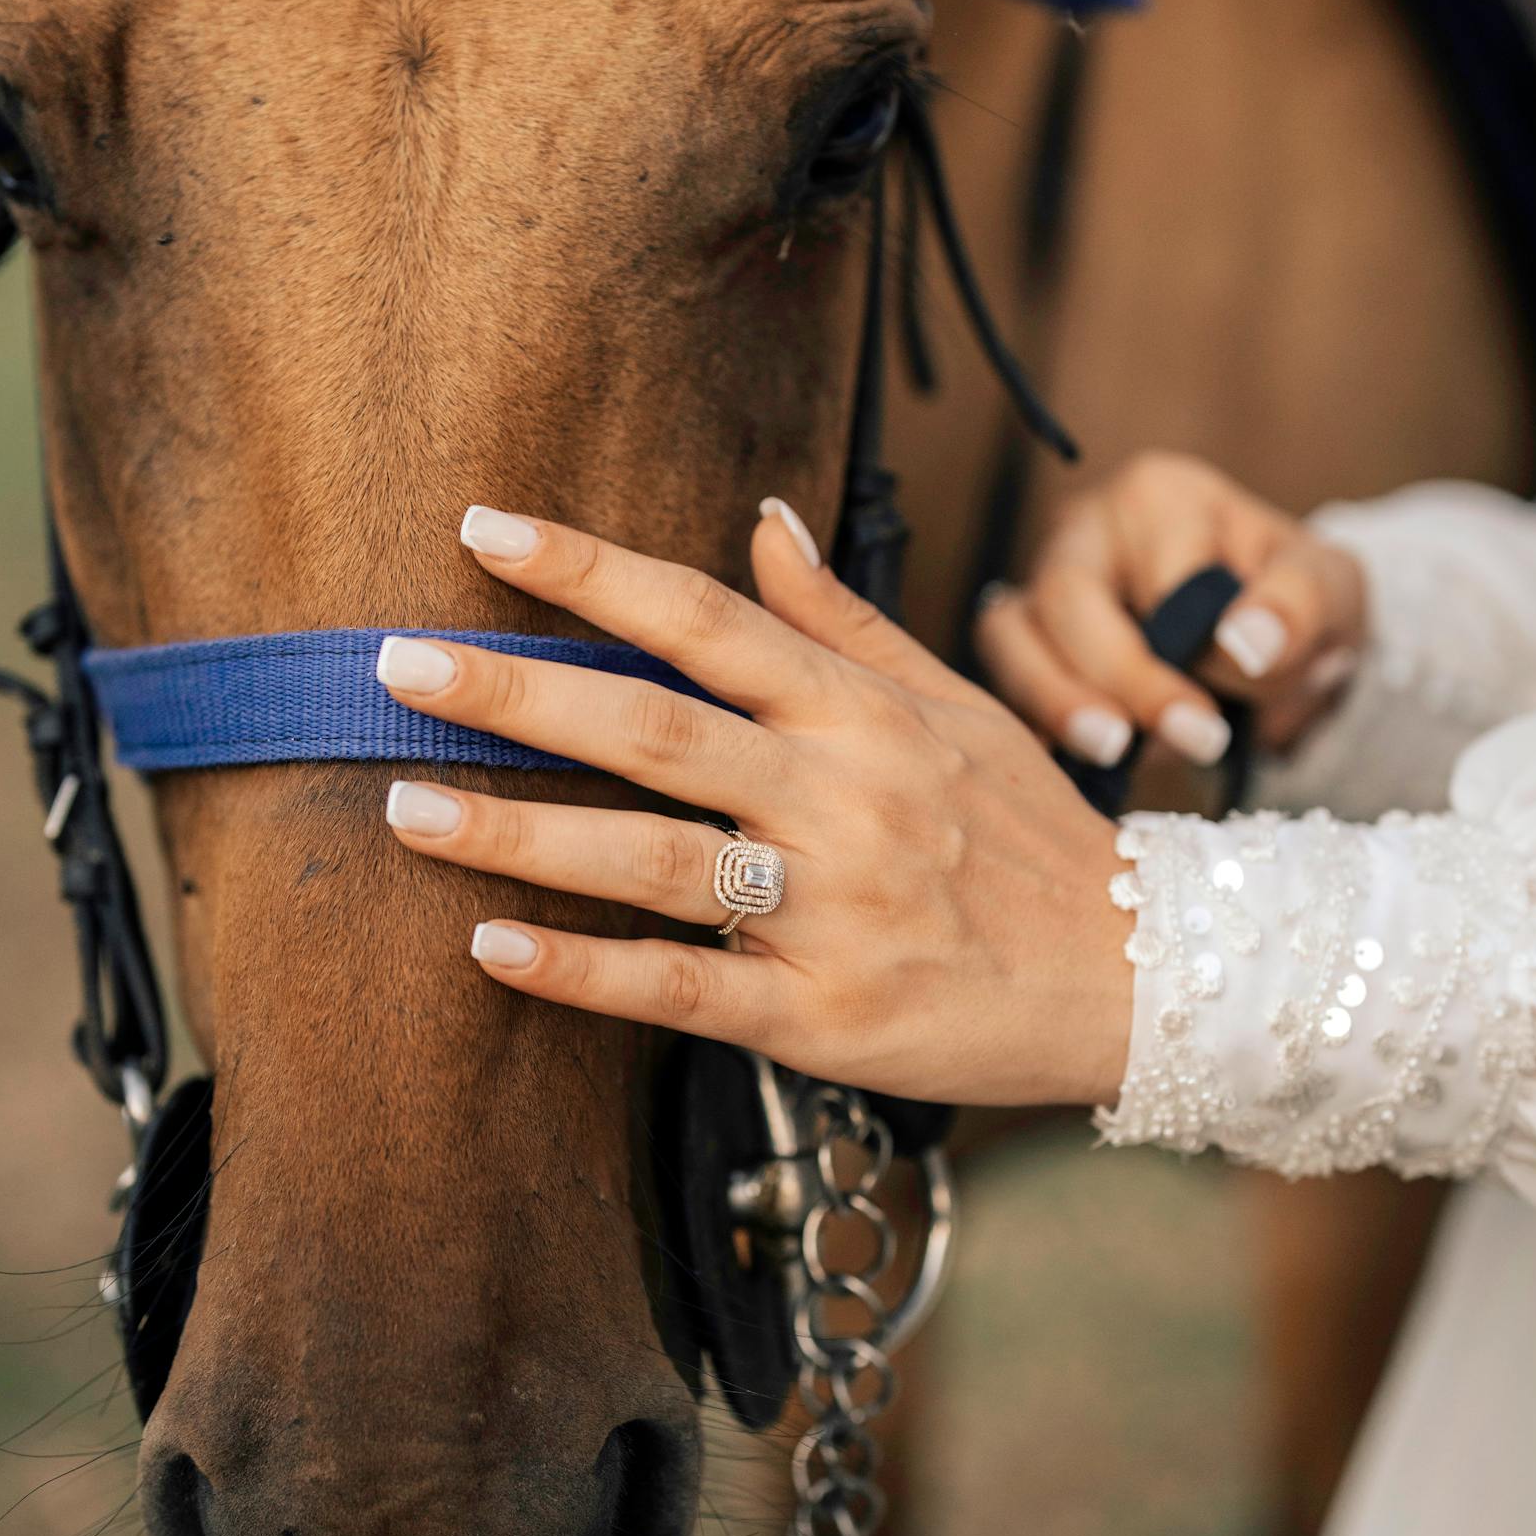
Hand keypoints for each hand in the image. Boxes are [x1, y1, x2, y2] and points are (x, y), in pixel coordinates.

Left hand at [378, 499, 1133, 1110]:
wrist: (1141, 977)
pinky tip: (494, 948)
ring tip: (404, 805)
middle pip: (658, 728)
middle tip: (394, 665)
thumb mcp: (952, 706)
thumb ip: (841, 621)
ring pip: (657, 860)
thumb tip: (760, 519)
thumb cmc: (1029, 834)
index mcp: (861, 714)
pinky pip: (686, 989)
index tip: (483, 531)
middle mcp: (842, 798)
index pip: (707, 621)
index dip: (593, 574)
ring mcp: (833, 909)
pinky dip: (588, 972)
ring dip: (523, 834)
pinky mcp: (826, 1016)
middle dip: (519, 694)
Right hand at [976, 453, 1368, 770]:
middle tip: (1189, 740)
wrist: (1275, 638)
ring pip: (1010, 636)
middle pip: (1065, 599)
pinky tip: (1077, 768)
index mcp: (1157, 496)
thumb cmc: (1293, 599)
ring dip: (1055, 702)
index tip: (1229, 710)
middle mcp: (1085, 530)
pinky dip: (1035, 727)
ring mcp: (1042, 586)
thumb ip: (1298, 606)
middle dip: (1121, 679)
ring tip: (1113, 755)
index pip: (1158, 577)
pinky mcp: (1026, 646)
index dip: (1191, 648)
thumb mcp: (1329, 589)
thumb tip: (1244, 645)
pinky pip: (1004, 684)